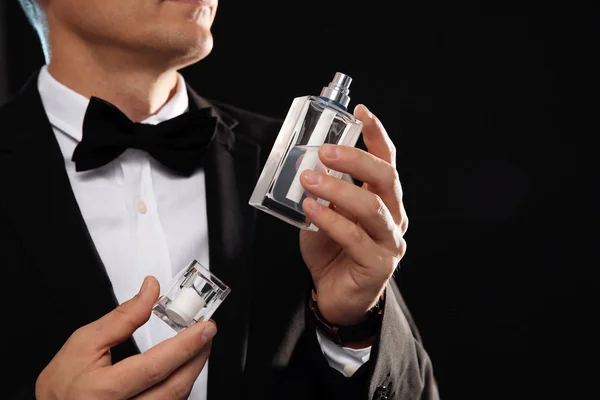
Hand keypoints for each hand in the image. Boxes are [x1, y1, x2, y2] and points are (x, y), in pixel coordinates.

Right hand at [35, 276, 216, 399]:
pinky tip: (183, 369)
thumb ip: (123, 317)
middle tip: (207, 333)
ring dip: (192, 371)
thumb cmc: (63, 385)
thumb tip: (150, 290)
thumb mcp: (85, 342)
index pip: (155, 367)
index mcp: (103, 392)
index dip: (185, 346)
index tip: (205, 328)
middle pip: (174, 388)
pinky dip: (179, 385)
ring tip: (198, 346)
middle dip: (197, 357)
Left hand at [299, 104, 406, 325]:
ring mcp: (390, 242)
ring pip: (371, 207)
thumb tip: (304, 162)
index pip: (387, 161)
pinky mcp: (378, 265)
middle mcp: (394, 217)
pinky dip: (330, 219)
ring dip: (337, 189)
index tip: (360, 112)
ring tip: (309, 180)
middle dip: (355, 159)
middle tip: (325, 151)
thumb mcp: (323, 213)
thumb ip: (321, 191)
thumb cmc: (331, 252)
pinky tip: (311, 210)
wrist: (334, 296)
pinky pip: (354, 236)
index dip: (376, 135)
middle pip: (386, 178)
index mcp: (384, 200)